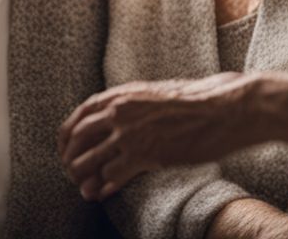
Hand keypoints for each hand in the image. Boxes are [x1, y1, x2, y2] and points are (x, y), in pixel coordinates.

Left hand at [58, 72, 261, 199]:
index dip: (68, 135)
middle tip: (73, 172)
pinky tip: (103, 193)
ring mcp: (130, 133)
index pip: (80, 114)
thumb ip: (133, 105)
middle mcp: (120, 111)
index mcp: (122, 94)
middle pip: (78, 138)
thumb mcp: (156, 94)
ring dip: (84, 176)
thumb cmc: (196, 100)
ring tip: (84, 188)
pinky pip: (112, 175)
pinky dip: (104, 186)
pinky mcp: (145, 154)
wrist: (222, 108)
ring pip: (90, 160)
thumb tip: (118, 119)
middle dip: (71, 159)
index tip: (66, 148)